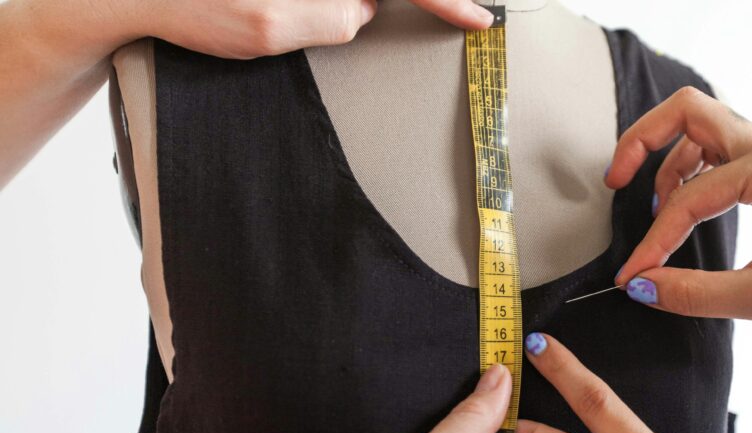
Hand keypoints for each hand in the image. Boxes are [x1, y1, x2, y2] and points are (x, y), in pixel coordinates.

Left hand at [125, 0, 494, 58]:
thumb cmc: (188, 2)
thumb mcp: (271, 26)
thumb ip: (334, 16)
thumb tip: (361, 8)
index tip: (478, 17)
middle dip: (382, 8)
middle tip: (400, 22)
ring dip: (342, 13)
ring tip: (311, 22)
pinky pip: (332, 2)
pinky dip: (329, 14)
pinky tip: (305, 19)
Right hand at [609, 85, 751, 336]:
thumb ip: (694, 293)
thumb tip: (640, 286)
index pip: (689, 197)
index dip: (654, 241)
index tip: (632, 277)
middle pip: (688, 112)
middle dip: (642, 140)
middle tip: (615, 179)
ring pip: (697, 130)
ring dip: (663, 160)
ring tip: (652, 208)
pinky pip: (713, 153)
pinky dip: (684, 171)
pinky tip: (678, 207)